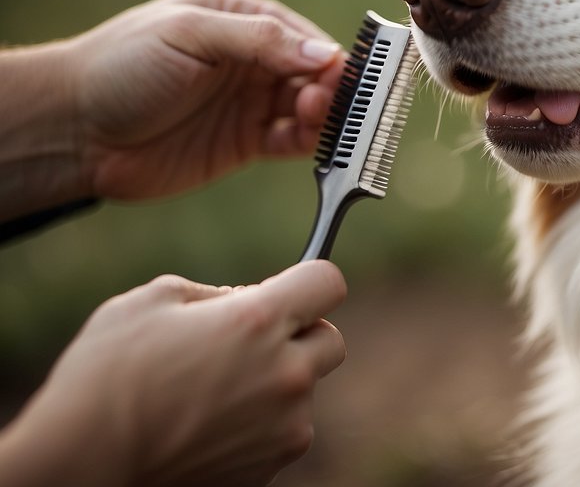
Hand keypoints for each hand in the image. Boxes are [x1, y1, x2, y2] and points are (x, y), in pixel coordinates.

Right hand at [0, 261, 347, 486]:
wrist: (79, 468)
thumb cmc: (104, 379)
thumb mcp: (150, 302)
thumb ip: (214, 294)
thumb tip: (245, 300)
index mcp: (258, 323)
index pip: (328, 282)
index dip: (307, 281)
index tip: (287, 290)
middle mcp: (285, 375)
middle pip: (330, 340)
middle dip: (299, 336)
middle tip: (249, 343)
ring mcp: (283, 428)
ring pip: (303, 392)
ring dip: (275, 385)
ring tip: (209, 394)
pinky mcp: (270, 469)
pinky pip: (281, 433)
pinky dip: (257, 426)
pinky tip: (205, 426)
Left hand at [68, 0, 344, 200]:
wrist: (74, 130)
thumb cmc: (123, 66)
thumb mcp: (191, 35)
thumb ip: (258, 40)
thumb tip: (324, 52)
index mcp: (237, 18)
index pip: (298, 32)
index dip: (325, 52)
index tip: (344, 72)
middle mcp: (249, 59)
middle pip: (310, 71)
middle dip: (328, 86)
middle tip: (327, 101)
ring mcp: (248, 102)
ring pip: (307, 107)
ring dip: (322, 115)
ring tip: (314, 119)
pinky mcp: (244, 142)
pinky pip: (291, 141)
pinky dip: (310, 143)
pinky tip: (315, 145)